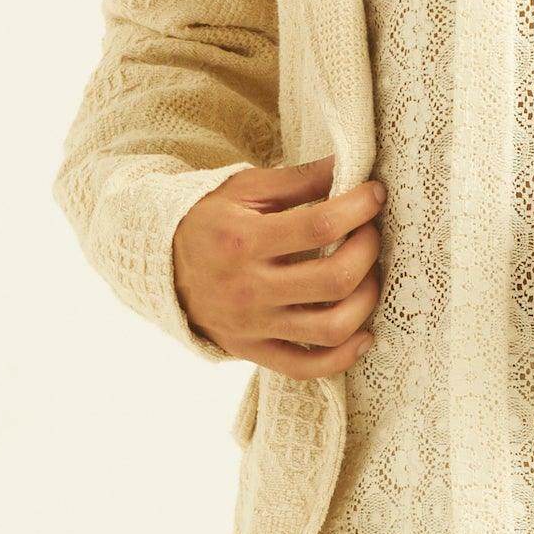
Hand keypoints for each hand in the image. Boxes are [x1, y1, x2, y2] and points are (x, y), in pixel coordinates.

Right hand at [172, 158, 384, 370]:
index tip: (374, 195)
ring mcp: (252, 325)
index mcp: (243, 241)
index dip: (359, 208)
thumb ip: (298, 180)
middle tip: (371, 234)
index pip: (319, 226)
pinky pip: (306, 367)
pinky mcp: (253, 351)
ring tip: (369, 278)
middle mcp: (248, 288)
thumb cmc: (209, 220)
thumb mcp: (243, 189)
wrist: (159, 266)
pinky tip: (363, 335)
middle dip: (368, 252)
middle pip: (333, 279)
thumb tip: (350, 165)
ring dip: (365, 301)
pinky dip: (343, 357)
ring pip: (330, 328)